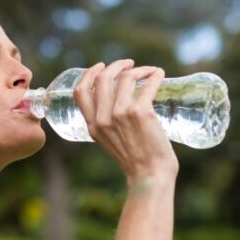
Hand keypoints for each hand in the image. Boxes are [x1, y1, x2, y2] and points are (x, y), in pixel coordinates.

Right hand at [73, 59, 178, 181]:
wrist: (150, 175)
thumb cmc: (136, 162)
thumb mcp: (110, 142)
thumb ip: (108, 125)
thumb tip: (119, 103)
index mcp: (93, 126)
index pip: (80, 92)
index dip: (89, 74)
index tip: (100, 66)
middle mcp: (103, 119)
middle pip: (102, 79)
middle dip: (116, 65)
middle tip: (129, 64)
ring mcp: (121, 114)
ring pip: (124, 77)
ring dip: (138, 69)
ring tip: (148, 71)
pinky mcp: (141, 112)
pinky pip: (147, 84)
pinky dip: (154, 75)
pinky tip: (159, 74)